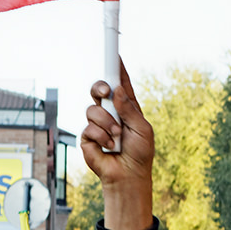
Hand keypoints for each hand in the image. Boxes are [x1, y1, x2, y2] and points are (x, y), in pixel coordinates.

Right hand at [80, 63, 155, 229]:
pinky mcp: (88, 137)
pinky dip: (102, 137)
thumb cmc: (140, 153)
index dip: (116, 68)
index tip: (114, 53)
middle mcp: (110, 112)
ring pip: (93, 109)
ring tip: (117, 138)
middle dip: (100, 86)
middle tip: (106, 91)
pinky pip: (89, 128)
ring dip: (107, 124)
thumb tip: (118, 90)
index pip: (120, 83)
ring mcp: (98, 124)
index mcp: (126, 107)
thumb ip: (130, 109)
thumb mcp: (142, 129)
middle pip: (99, 89)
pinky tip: (109, 147)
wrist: (128, 176)